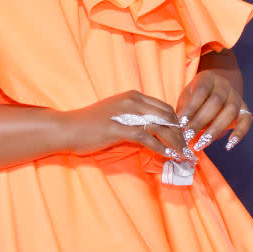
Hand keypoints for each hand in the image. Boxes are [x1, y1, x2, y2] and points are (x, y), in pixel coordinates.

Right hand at [63, 90, 191, 160]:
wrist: (68, 128)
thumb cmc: (90, 123)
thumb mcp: (116, 114)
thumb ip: (135, 117)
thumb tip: (153, 130)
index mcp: (133, 96)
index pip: (164, 107)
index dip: (176, 123)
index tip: (181, 137)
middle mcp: (132, 101)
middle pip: (167, 116)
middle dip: (179, 133)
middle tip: (185, 148)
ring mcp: (126, 114)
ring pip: (160, 126)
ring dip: (174, 142)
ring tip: (180, 154)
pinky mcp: (119, 129)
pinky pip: (147, 138)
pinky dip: (160, 147)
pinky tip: (166, 155)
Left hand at [175, 70, 252, 151]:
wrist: (214, 90)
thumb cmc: (195, 97)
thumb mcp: (187, 98)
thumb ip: (184, 110)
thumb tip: (176, 129)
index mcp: (208, 78)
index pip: (201, 91)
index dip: (192, 107)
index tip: (182, 122)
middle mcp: (224, 85)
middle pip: (216, 101)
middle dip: (201, 121)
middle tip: (189, 136)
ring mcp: (236, 97)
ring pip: (230, 111)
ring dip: (215, 129)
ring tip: (202, 143)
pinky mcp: (244, 109)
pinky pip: (246, 121)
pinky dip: (239, 133)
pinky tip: (228, 145)